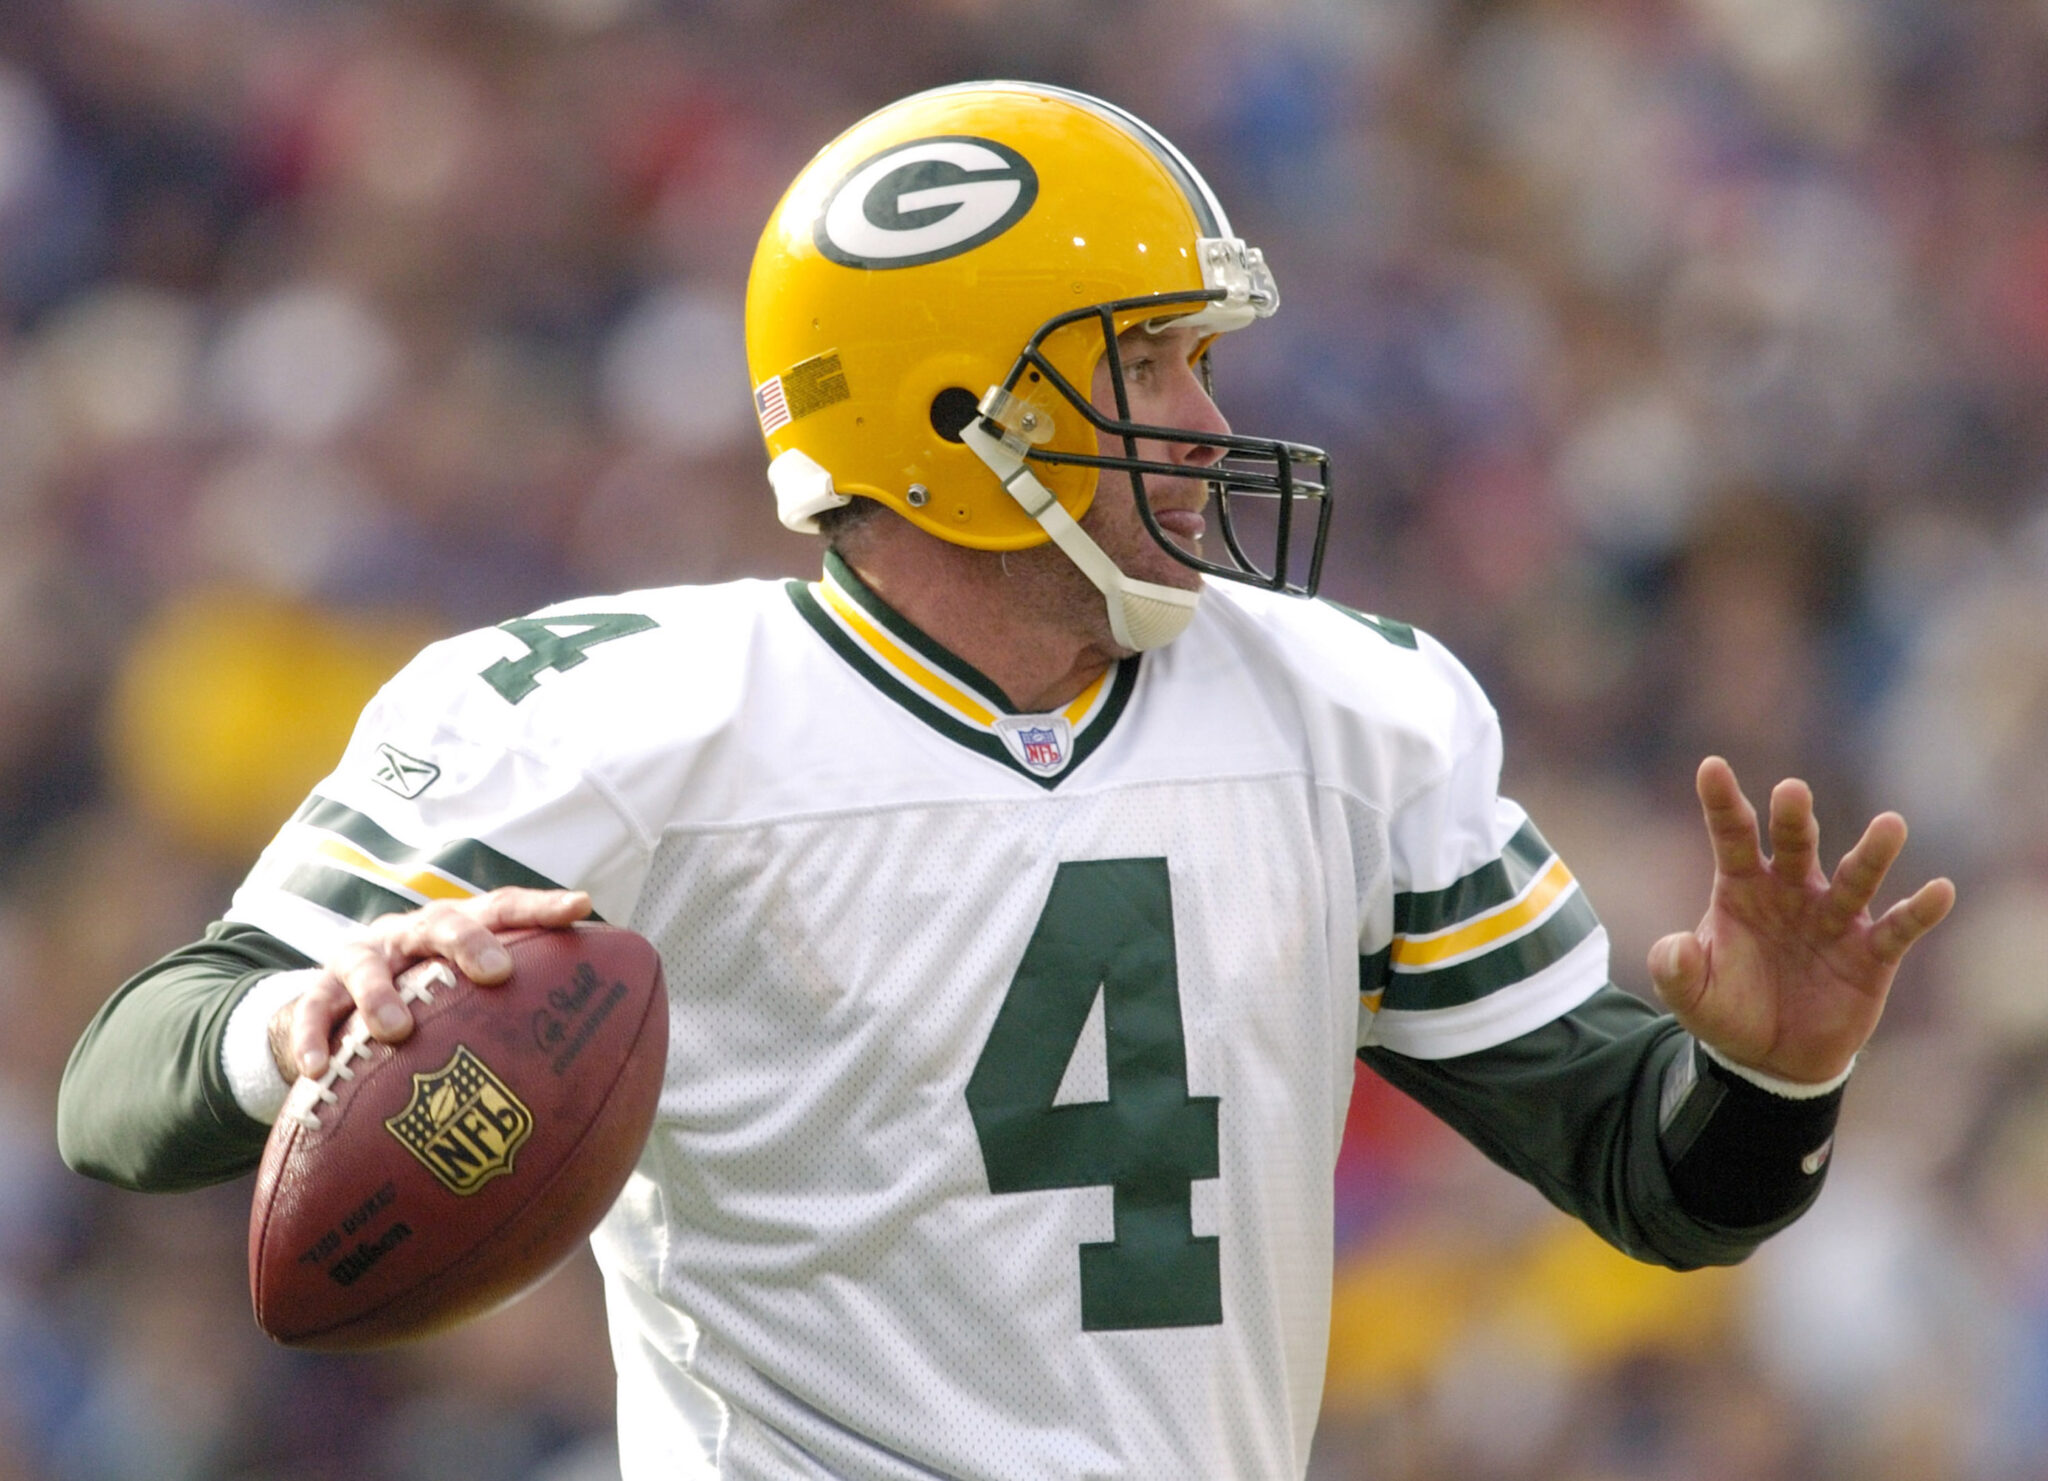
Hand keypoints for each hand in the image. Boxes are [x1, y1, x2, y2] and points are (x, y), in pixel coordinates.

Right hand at [267, 886, 592, 1080]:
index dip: (542, 907)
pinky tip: (318, 1072)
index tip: (582, 907)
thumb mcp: (467, 1002)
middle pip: (441, 923)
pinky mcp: (316, 994)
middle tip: (496, 973)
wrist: (333, 1007)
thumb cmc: (424, 1004)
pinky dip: (311, 1040)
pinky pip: (309, 1014)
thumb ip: (521, 1020)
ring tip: (395, 1031)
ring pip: (366, 967)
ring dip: (380, 996)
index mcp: (454, 932)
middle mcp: (410, 936)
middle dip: (469, 943)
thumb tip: (607, 1071)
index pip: (503, 909)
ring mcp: (360, 960)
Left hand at [1647, 757, 1954, 1084]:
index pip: (1732, 837)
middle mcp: (1791, 891)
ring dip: (1872, 853)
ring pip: (1855, 876)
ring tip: (1890, 824)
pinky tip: (1939, 890)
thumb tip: (1673, 948)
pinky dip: (1919, 911)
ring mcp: (1834, 918)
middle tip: (1791, 791)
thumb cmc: (1728, 1010)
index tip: (1710, 766)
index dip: (1721, 803)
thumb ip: (1674, 969)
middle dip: (1794, 819)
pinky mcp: (1870, 953)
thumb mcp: (1690, 995)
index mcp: (1742, 889)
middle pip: (1796, 845)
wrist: (1771, 1057)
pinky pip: (1898, 928)